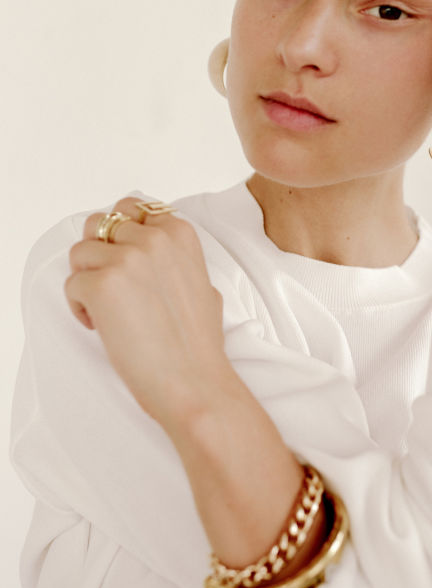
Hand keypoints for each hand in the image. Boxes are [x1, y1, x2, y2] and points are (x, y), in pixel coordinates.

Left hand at [64, 197, 227, 431]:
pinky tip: (100, 325)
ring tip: (105, 308)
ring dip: (86, 279)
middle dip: (99, 250)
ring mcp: (126, 260)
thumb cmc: (199, 342)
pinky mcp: (101, 286)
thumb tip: (154, 253)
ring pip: (80, 252)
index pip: (132, 206)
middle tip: (109, 281)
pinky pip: (72, 285)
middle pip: (100, 223)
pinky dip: (79, 307)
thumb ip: (176, 258)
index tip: (123, 255)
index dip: (121, 232)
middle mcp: (153, 238)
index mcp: (179, 233)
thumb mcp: (203, 282)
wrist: (194, 381)